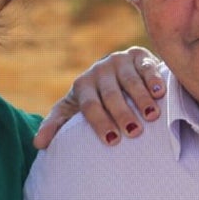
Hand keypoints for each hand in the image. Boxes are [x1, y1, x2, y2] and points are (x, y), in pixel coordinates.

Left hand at [33, 46, 165, 148]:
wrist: (113, 71)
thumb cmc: (93, 99)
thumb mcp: (72, 110)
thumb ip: (56, 124)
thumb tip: (38, 144)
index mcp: (83, 85)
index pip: (89, 105)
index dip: (99, 122)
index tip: (111, 140)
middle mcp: (100, 70)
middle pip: (111, 95)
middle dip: (122, 114)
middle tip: (134, 132)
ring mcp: (120, 61)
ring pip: (131, 81)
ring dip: (141, 99)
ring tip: (151, 116)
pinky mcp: (138, 55)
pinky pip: (147, 66)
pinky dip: (154, 79)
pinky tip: (160, 93)